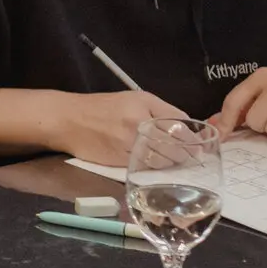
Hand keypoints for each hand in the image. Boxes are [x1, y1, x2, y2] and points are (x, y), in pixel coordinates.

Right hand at [55, 90, 188, 165]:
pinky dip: (156, 169)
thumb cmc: (102, 107)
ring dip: (174, 163)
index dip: (193, 136)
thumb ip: (161, 111)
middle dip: (187, 152)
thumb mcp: (133, 98)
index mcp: (144, 104)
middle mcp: (138, 123)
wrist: (68, 120)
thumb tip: (186, 128)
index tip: (199, 145)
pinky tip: (156, 165)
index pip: (180, 124)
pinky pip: (148, 168)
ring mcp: (129, 144)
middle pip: (176, 144)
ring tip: (176, 162)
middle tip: (192, 157)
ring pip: (164, 160)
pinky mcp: (120, 161)